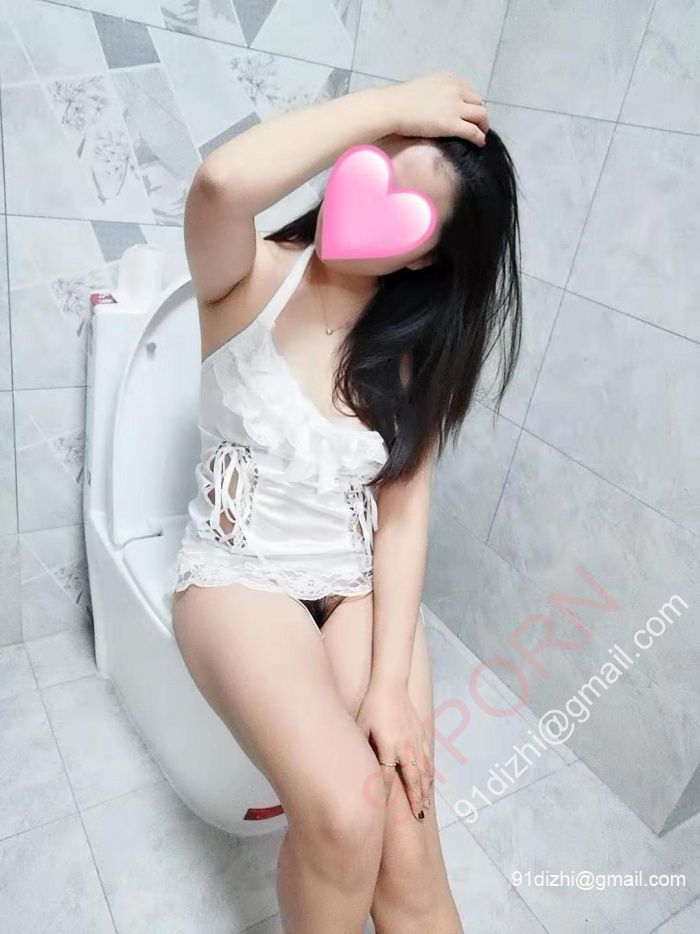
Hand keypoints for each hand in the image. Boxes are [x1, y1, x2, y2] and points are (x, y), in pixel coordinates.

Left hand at [356, 680, 434, 820]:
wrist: (390, 684)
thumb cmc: (371, 705)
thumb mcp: (360, 726)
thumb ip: (360, 748)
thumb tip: (352, 768)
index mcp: (388, 747)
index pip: (385, 778)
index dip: (382, 795)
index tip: (380, 811)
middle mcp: (405, 747)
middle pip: (412, 780)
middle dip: (415, 800)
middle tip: (417, 818)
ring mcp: (416, 740)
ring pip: (424, 771)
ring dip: (425, 789)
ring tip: (426, 806)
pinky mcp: (422, 732)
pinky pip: (429, 757)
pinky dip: (431, 772)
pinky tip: (430, 780)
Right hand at [384, 70, 488, 145]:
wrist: (393, 108)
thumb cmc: (400, 99)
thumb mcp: (424, 87)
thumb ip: (437, 92)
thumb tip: (439, 105)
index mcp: (450, 78)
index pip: (469, 92)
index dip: (471, 104)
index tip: (469, 114)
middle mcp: (457, 89)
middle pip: (478, 103)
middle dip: (479, 115)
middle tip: (477, 126)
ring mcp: (456, 106)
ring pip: (481, 116)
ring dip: (483, 126)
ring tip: (480, 135)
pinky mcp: (453, 124)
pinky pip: (473, 132)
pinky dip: (479, 138)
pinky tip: (479, 143)